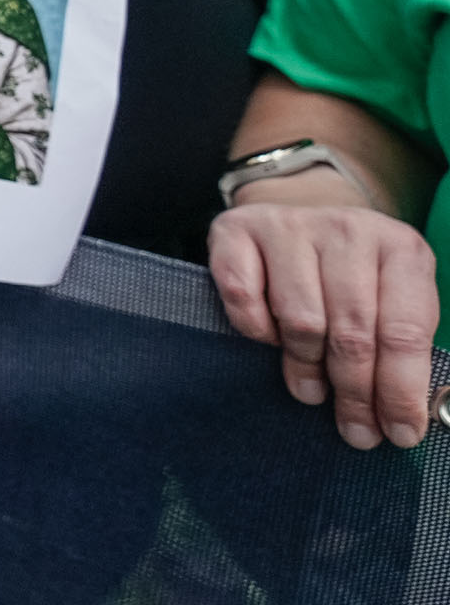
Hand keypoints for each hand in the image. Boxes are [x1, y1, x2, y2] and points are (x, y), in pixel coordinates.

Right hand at [211, 189, 438, 448]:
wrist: (303, 213)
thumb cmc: (356, 276)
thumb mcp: (396, 301)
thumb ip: (407, 350)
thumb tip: (410, 419)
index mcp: (401, 248)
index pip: (404, 333)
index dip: (401, 392)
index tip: (400, 434)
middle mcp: (347, 229)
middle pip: (353, 333)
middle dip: (355, 393)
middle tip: (355, 430)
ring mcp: (289, 225)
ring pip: (301, 320)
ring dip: (306, 367)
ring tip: (312, 391)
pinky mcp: (236, 228)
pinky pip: (243, 297)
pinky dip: (256, 330)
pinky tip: (271, 340)